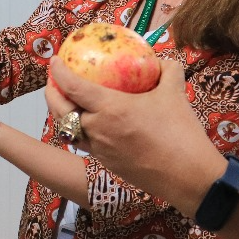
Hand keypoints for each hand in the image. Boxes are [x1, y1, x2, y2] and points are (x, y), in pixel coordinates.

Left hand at [47, 56, 221, 213]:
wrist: (188, 177)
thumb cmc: (180, 133)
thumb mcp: (175, 93)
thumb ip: (167, 71)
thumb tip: (162, 61)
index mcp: (109, 109)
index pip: (73, 87)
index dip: (59, 73)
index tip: (55, 62)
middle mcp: (98, 130)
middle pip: (60, 112)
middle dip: (51, 95)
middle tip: (54, 82)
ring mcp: (100, 150)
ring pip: (69, 131)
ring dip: (62, 115)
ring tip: (68, 103)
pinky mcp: (107, 163)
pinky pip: (85, 144)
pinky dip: (81, 131)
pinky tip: (93, 125)